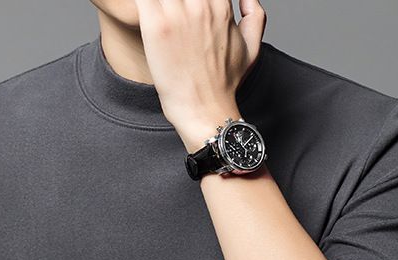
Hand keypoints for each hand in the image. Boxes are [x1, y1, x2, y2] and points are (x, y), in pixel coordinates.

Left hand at [133, 0, 266, 150]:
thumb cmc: (224, 85)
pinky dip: (142, 3)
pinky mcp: (155, 26)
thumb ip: (255, 15)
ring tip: (158, 13)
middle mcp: (200, 4)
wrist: (203, 111)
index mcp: (221, 6)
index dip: (194, 0)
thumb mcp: (251, 48)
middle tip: (170, 11)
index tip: (184, 9)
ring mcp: (177, 13)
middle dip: (173, 1)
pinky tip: (144, 11)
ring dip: (160, 3)